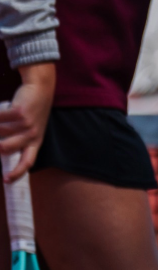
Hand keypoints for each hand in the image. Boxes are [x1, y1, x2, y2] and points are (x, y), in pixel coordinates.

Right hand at [0, 64, 54, 182]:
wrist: (41, 90)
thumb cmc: (31, 113)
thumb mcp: (30, 130)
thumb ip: (18, 142)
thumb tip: (1, 150)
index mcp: (35, 142)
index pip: (27, 162)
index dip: (17, 173)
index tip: (5, 180)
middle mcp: (32, 135)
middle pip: (5, 148)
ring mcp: (27, 123)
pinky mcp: (21, 112)